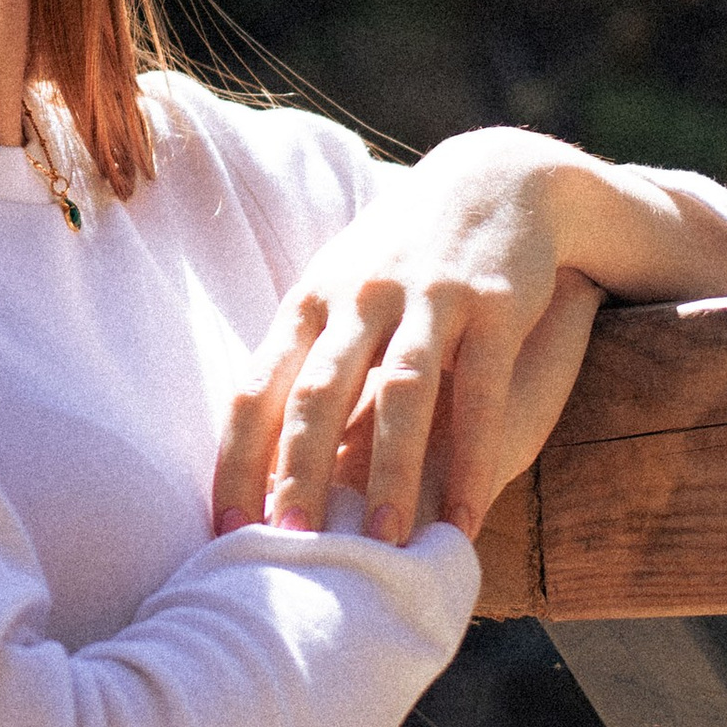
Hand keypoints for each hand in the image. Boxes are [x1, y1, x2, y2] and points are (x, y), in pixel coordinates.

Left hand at [211, 133, 726, 548]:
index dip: (236, 461)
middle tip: (290, 546)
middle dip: (298, 470)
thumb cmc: (404, 255)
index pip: (256, 387)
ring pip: (402, 394)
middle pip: (319, 392)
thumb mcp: (343, 290)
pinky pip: (480, 392)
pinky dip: (471, 460)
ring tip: (383, 545)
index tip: (227, 531)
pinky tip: (465, 517)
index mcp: (311, 300)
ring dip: (390, 473)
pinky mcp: (494, 304)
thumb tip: (256, 459)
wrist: (499, 180)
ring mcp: (428, 297)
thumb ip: (305, 362)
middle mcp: (360, 296)